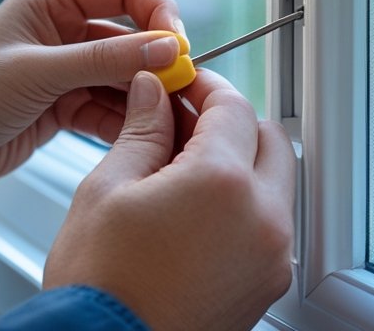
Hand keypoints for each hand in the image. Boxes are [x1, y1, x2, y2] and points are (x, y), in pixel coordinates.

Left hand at [0, 0, 184, 222]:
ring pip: (124, 73)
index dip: (158, 10)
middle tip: (182, 87)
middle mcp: (61, 27)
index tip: (178, 45)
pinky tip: (140, 135)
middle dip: (157, 59)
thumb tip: (166, 47)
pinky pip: (108, 105)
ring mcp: (64, 66)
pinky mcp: (63, 103)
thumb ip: (104, 58)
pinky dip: (126, 119)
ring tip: (166, 117)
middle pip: (131, 32)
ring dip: (145, 93)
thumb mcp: (39, 73)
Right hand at [44, 70, 296, 330]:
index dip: (204, 86)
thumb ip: (142, 130)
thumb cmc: (99, 289)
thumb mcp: (107, 190)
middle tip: (182, 121)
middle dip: (230, 122)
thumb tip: (153, 93)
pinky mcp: (266, 284)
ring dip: (239, 163)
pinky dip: (242, 205)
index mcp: (223, 184)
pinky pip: (268, 224)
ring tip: (180, 168)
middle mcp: (263, 220)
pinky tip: (193, 209)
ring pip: (274, 182)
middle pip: (268, 139)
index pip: (233, 107)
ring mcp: (271, 257)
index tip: (181, 83)